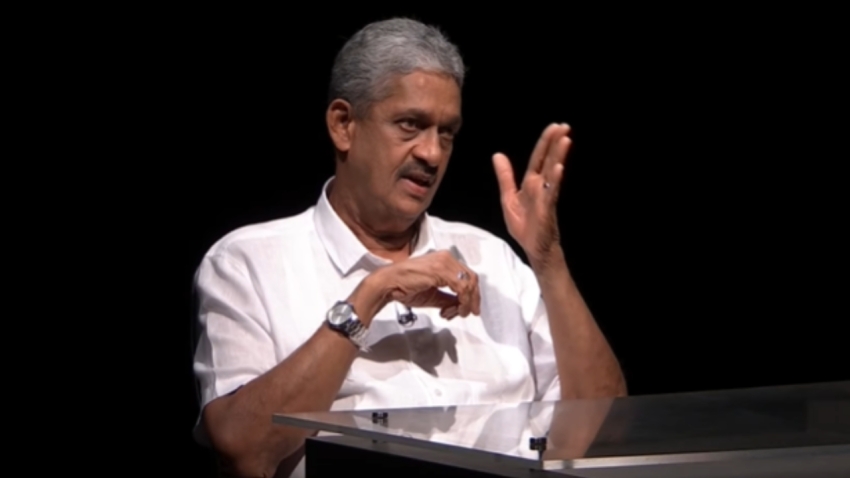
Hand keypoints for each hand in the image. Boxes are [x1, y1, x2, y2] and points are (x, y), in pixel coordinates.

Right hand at [349, 250, 480, 323]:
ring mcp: (444, 262)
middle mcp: (447, 257)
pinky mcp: (440, 270)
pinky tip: (452, 310)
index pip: (467, 276)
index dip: (472, 294)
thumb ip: (449, 298)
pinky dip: (461, 301)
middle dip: (472, 299)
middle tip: (468, 314)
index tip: (469, 309)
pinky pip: (461, 287)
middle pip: (472, 278)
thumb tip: (462, 306)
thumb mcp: (434, 295)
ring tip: (453, 314)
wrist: (389, 284)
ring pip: (468, 284)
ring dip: (465, 303)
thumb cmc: (406, 288)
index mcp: (445, 260)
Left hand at [492, 123, 571, 263]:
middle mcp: (541, 187)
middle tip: (564, 126)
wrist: (533, 248)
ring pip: (553, 173)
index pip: (539, 158)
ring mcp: (546, 197)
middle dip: (556, 143)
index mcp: (531, 183)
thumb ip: (505, 177)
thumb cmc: (525, 225)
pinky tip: (558, 169)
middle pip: (549, 161)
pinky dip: (554, 181)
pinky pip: (551, 193)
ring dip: (558, 157)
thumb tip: (498, 155)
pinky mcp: (547, 210)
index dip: (545, 142)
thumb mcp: (509, 197)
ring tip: (565, 140)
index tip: (555, 126)